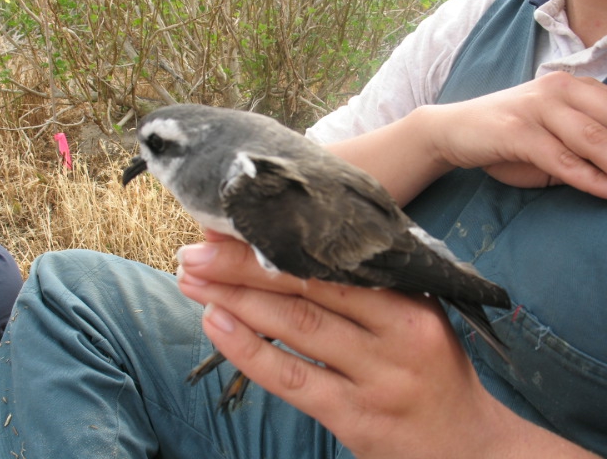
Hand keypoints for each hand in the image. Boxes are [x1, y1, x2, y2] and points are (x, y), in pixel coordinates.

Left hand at [177, 232, 596, 457]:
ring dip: (236, 301)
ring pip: (296, 327)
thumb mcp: (417, 314)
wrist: (469, 446)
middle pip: (308, 286)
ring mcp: (378, 377)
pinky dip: (250, 351)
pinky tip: (216, 325)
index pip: (331, 259)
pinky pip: (293, 379)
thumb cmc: (432, 369)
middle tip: (194, 252)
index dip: (274, 240)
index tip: (227, 227)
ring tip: (192, 282)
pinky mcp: (357, 418)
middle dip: (242, 266)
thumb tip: (294, 248)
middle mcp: (398, 331)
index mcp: (411, 296)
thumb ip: (368, 284)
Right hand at [428, 72, 606, 196]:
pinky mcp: (517, 130)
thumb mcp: (548, 136)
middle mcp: (559, 88)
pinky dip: (589, 177)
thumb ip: (581, 146)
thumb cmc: (503, 136)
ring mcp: (537, 107)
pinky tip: (606, 191)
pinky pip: (561, 158)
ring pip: (593, 137)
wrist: (451, 129)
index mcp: (572, 85)